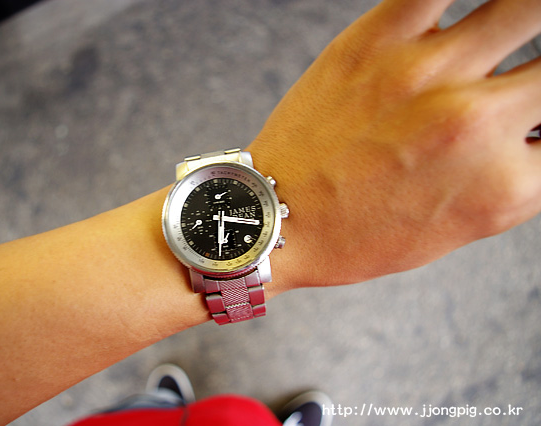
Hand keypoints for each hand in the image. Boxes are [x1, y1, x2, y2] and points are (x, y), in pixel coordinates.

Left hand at [249, 0, 540, 290]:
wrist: (277, 220)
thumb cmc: (359, 235)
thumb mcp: (456, 226)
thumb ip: (511, 176)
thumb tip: (535, 130)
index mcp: (504, 186)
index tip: (528, 116)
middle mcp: (477, 125)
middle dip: (540, 78)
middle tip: (523, 79)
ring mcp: (427, 73)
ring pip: (523, 8)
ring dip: (523, 19)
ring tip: (510, 27)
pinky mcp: (378, 39)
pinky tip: (461, 12)